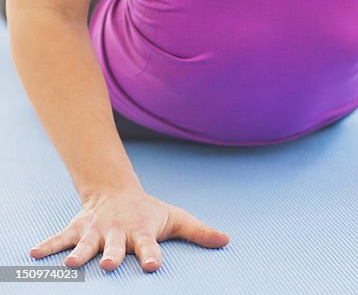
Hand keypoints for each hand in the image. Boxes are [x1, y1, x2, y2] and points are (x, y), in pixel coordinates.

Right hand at [28, 186, 229, 271]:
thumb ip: (198, 231)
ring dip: (78, 253)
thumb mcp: (174, 218)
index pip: (149, 244)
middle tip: (107, 265)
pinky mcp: (77, 229)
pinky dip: (47, 246)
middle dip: (110, 255)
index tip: (152, 265)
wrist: (116, 189)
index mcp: (141, 231)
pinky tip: (33, 253)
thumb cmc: (148, 212)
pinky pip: (59, 238)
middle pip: (114, 245)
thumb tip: (227, 240)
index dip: (151, 255)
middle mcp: (117, 232)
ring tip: (69, 266)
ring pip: (86, 243)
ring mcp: (96, 231)